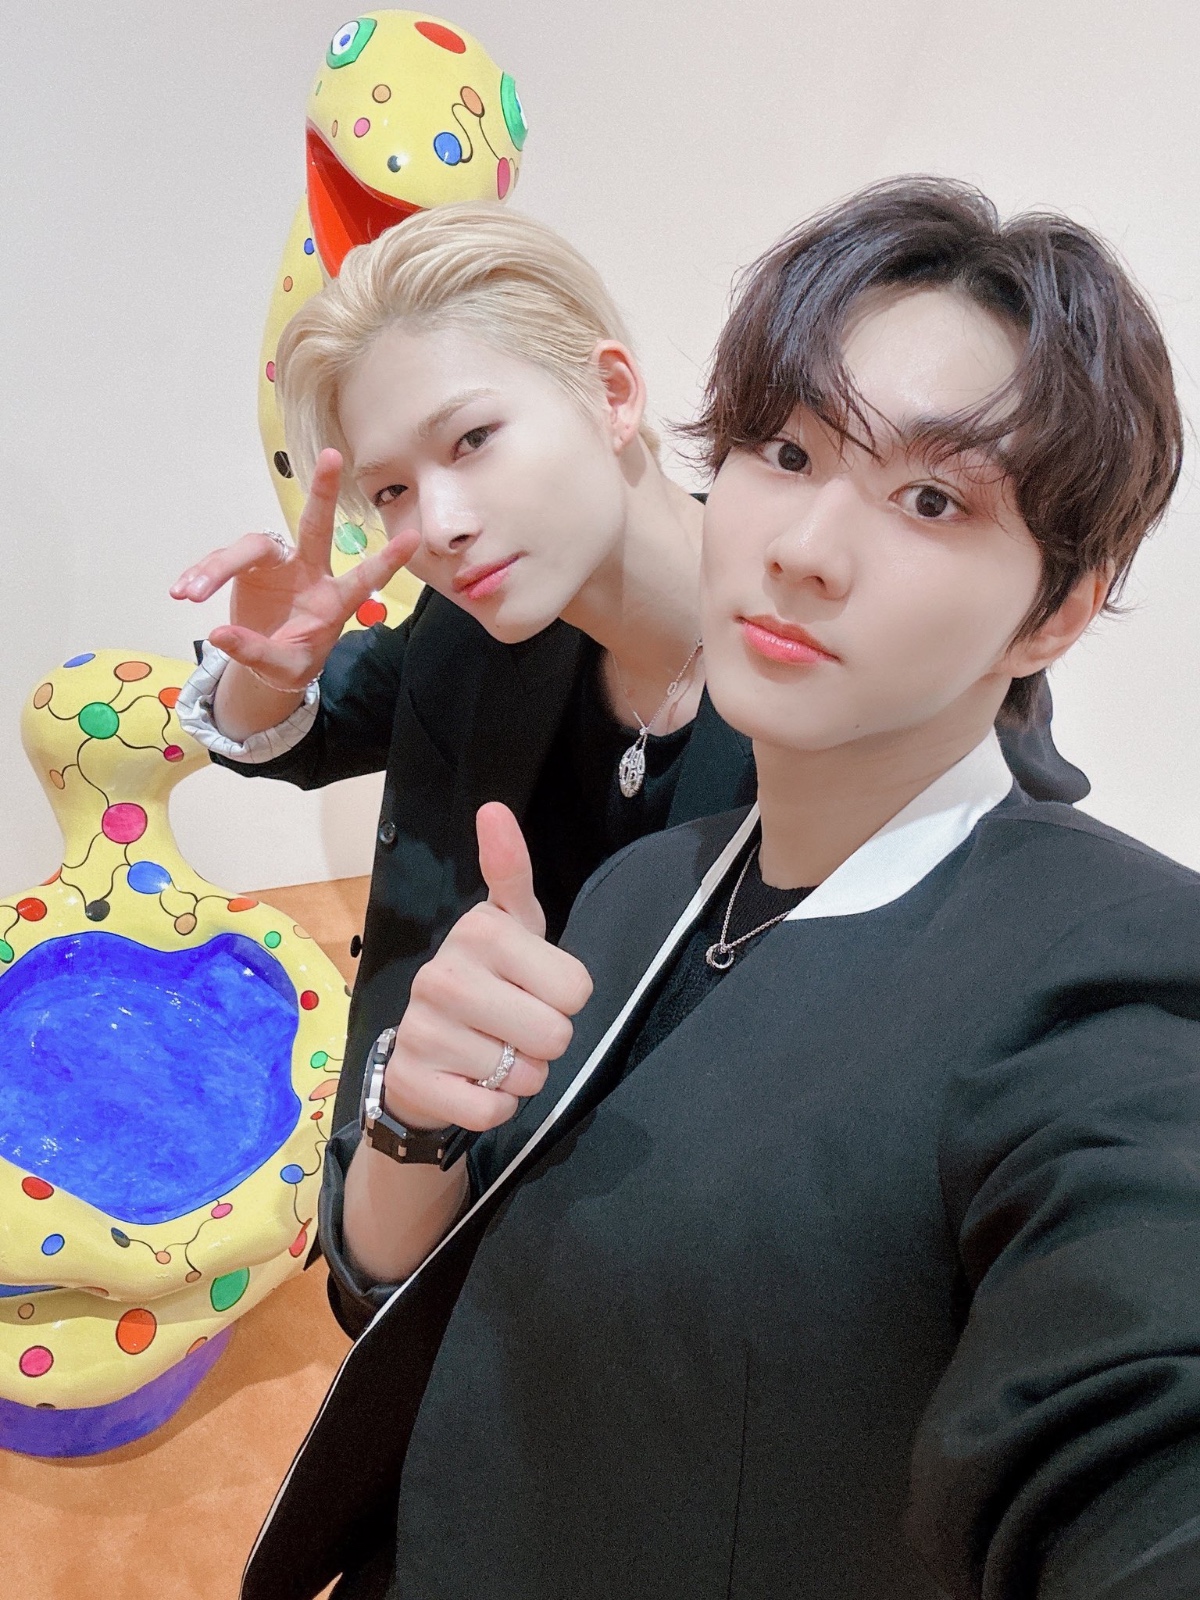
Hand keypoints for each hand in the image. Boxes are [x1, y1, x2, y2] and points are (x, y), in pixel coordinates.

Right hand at [169, 449, 417, 692]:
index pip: (362, 578)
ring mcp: (277, 566)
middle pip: (315, 526)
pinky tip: (181, 591)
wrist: (266, 659)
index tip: (414, 539)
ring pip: (249, 548)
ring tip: (189, 593)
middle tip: (331, 456)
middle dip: (323, 492)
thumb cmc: (290, 661)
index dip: (386, 561)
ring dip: (216, 568)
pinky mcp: (247, 566)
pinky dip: (201, 574)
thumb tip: (219, 636)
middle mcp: (308, 573)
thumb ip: (255, 652)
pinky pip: (221, 562)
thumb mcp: (281, 668)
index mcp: (332, 601)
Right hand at [386, 803, 593, 1132]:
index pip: (576, 987)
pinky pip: (492, 1110)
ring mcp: (424, 1029)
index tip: (534, 985)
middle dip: (547, 1042)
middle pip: (555, 1034)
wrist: (420, 1055)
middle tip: (516, 1028)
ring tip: (491, 1053)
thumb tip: (494, 808)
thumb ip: (510, 871)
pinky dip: (496, 1107)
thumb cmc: (485, 982)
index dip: (566, 996)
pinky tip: (474, 1083)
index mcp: (480, 931)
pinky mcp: (415, 1080)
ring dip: (520, 1076)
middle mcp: (445, 975)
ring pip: (525, 1076)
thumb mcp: (509, 924)